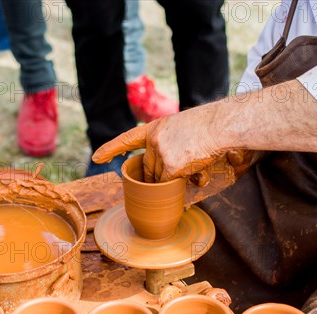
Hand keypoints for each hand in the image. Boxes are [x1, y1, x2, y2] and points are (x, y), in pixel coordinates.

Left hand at [92, 111, 253, 185]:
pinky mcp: (171, 166)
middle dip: (159, 175)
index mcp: (155, 128)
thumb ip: (168, 147)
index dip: (110, 149)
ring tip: (192, 163)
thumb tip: (166, 177)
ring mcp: (161, 153)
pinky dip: (181, 183)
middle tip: (179, 166)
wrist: (221, 125)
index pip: (126, 139)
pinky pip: (170, 184)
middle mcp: (153, 140)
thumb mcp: (181, 130)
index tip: (96, 158)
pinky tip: (194, 171)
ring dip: (173, 179)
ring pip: (159, 179)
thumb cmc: (208, 128)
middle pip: (149, 168)